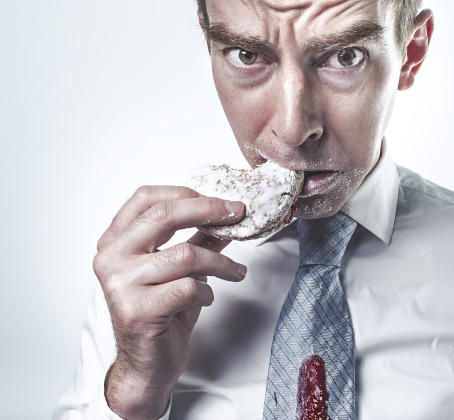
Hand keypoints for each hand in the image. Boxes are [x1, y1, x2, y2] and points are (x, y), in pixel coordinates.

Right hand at [93, 186, 245, 418]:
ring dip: (220, 263)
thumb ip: (199, 237)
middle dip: (209, 211)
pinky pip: (188, 287)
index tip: (218, 201)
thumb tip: (228, 212)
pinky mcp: (138, 311)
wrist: (148, 364)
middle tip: (238, 215)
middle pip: (164, 216)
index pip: (145, 198)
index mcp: (114, 241)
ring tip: (236, 273)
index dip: (185, 193)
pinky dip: (207, 292)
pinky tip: (205, 299)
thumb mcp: (180, 268)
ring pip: (186, 254)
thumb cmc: (162, 312)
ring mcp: (120, 285)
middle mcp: (110, 258)